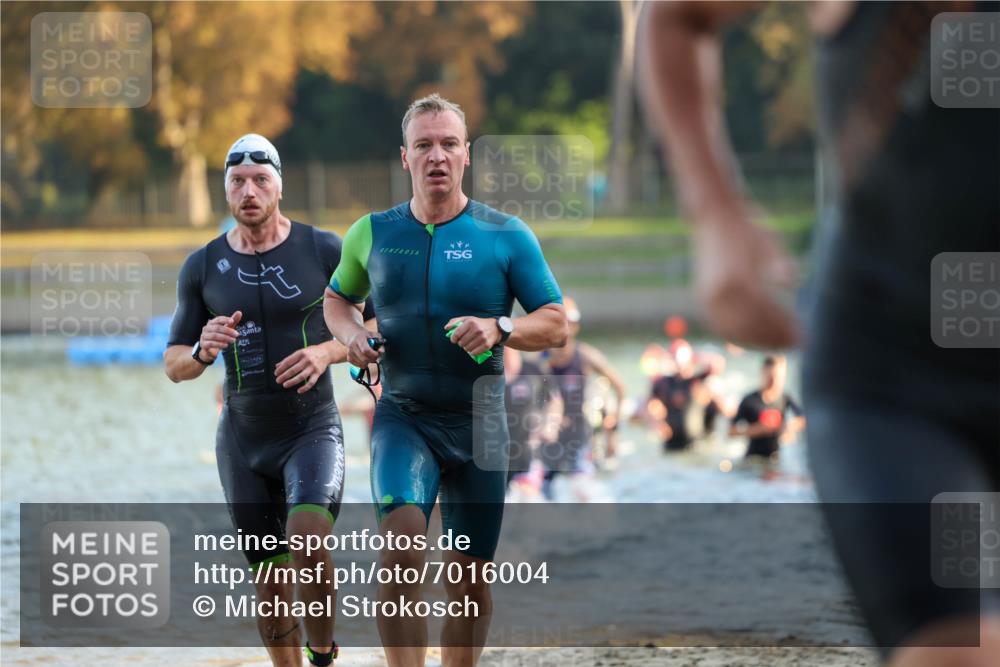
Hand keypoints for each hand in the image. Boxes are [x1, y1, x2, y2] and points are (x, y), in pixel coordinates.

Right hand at [200, 310, 241, 358]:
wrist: (210, 350)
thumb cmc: (219, 337)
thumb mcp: (227, 328)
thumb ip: (233, 321)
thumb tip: (239, 313)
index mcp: (212, 323)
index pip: (218, 319)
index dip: (225, 319)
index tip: (232, 321)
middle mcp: (206, 328)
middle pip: (217, 328)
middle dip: (228, 331)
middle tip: (236, 334)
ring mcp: (204, 336)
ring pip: (214, 336)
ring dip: (225, 338)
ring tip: (233, 340)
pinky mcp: (203, 344)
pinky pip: (211, 343)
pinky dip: (219, 344)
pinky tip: (226, 345)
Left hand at [275, 345, 330, 393]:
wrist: (327, 352)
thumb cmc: (312, 352)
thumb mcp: (300, 352)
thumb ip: (289, 359)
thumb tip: (278, 365)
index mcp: (301, 353)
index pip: (288, 362)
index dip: (281, 368)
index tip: (276, 373)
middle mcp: (307, 360)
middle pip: (293, 370)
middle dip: (284, 376)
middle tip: (278, 380)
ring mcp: (312, 367)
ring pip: (301, 377)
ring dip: (292, 382)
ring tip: (285, 385)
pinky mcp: (318, 373)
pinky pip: (311, 382)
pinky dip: (305, 388)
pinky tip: (299, 390)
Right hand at [346, 331, 382, 367]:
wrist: (352, 335)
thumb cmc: (364, 335)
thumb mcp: (374, 335)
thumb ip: (380, 342)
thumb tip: (382, 351)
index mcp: (359, 338)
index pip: (366, 350)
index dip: (373, 354)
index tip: (377, 354)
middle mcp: (353, 345)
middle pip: (363, 358)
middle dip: (372, 359)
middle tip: (375, 357)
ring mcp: (350, 352)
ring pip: (361, 363)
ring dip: (368, 363)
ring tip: (370, 358)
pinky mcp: (349, 357)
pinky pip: (357, 365)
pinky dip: (363, 364)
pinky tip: (365, 360)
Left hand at [444, 317, 499, 356]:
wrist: (495, 328)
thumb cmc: (478, 323)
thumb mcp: (467, 319)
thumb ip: (455, 321)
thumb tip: (446, 328)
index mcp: (470, 322)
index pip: (456, 334)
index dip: (453, 339)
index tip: (454, 340)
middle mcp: (477, 330)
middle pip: (461, 342)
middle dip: (460, 343)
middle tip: (463, 341)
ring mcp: (482, 338)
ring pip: (467, 348)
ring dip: (466, 348)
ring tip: (469, 344)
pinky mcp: (486, 345)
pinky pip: (474, 353)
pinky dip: (472, 352)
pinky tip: (473, 348)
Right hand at [692, 210, 798, 348]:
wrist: (715, 218)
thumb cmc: (748, 229)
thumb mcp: (770, 243)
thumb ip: (779, 264)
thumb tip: (789, 283)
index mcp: (737, 279)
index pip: (764, 314)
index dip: (783, 328)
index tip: (803, 336)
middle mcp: (718, 293)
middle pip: (749, 327)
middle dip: (774, 338)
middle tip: (797, 344)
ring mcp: (708, 297)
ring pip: (735, 331)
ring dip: (758, 341)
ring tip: (781, 345)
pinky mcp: (704, 299)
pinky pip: (721, 326)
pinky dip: (740, 337)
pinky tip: (757, 340)